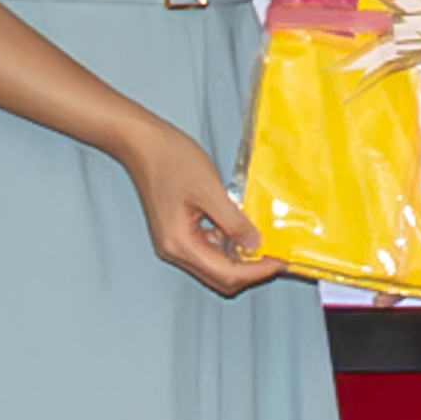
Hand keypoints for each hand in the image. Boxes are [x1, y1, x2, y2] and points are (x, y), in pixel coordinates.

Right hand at [120, 122, 283, 296]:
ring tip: (261, 242)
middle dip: (249, 270)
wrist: (142, 142)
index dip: (255, 271)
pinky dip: (227, 244)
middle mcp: (173, 249)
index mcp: (179, 244)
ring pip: (214, 265)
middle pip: (219, 277)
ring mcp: (174, 242)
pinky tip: (240, 229)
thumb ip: (233, 222)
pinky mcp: (177, 231)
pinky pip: (207, 248)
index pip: (225, 273)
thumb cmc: (168, 159)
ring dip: (239, 258)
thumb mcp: (209, 190)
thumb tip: (254, 244)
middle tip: (274, 257)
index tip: (278, 263)